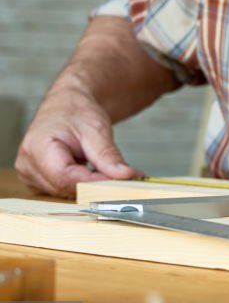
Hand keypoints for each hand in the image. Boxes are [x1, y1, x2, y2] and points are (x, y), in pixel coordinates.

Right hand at [16, 80, 142, 197]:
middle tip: (124, 180)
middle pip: (66, 188)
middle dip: (97, 186)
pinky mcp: (39, 183)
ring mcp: (30, 176)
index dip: (94, 183)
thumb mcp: (97, 129)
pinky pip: (65, 192)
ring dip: (91, 187)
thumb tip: (127, 175)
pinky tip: (94, 174)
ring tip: (108, 172)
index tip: (121, 183)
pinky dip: (83, 186)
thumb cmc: (76, 113)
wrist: (65, 108)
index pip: (66, 177)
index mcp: (36, 148)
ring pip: (67, 193)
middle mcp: (28, 166)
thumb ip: (108, 155)